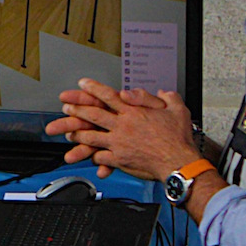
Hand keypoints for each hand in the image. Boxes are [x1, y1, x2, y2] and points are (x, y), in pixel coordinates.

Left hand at [44, 77, 199, 181]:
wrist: (178, 162)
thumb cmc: (178, 138)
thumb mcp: (177, 110)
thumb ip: (167, 98)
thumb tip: (161, 92)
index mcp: (134, 112)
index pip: (108, 96)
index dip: (93, 88)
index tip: (82, 84)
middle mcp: (123, 126)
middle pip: (93, 115)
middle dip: (77, 110)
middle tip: (66, 107)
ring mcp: (118, 143)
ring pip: (91, 137)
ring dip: (78, 134)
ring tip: (69, 133)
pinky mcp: (119, 159)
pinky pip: (100, 157)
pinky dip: (93, 156)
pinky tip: (88, 156)